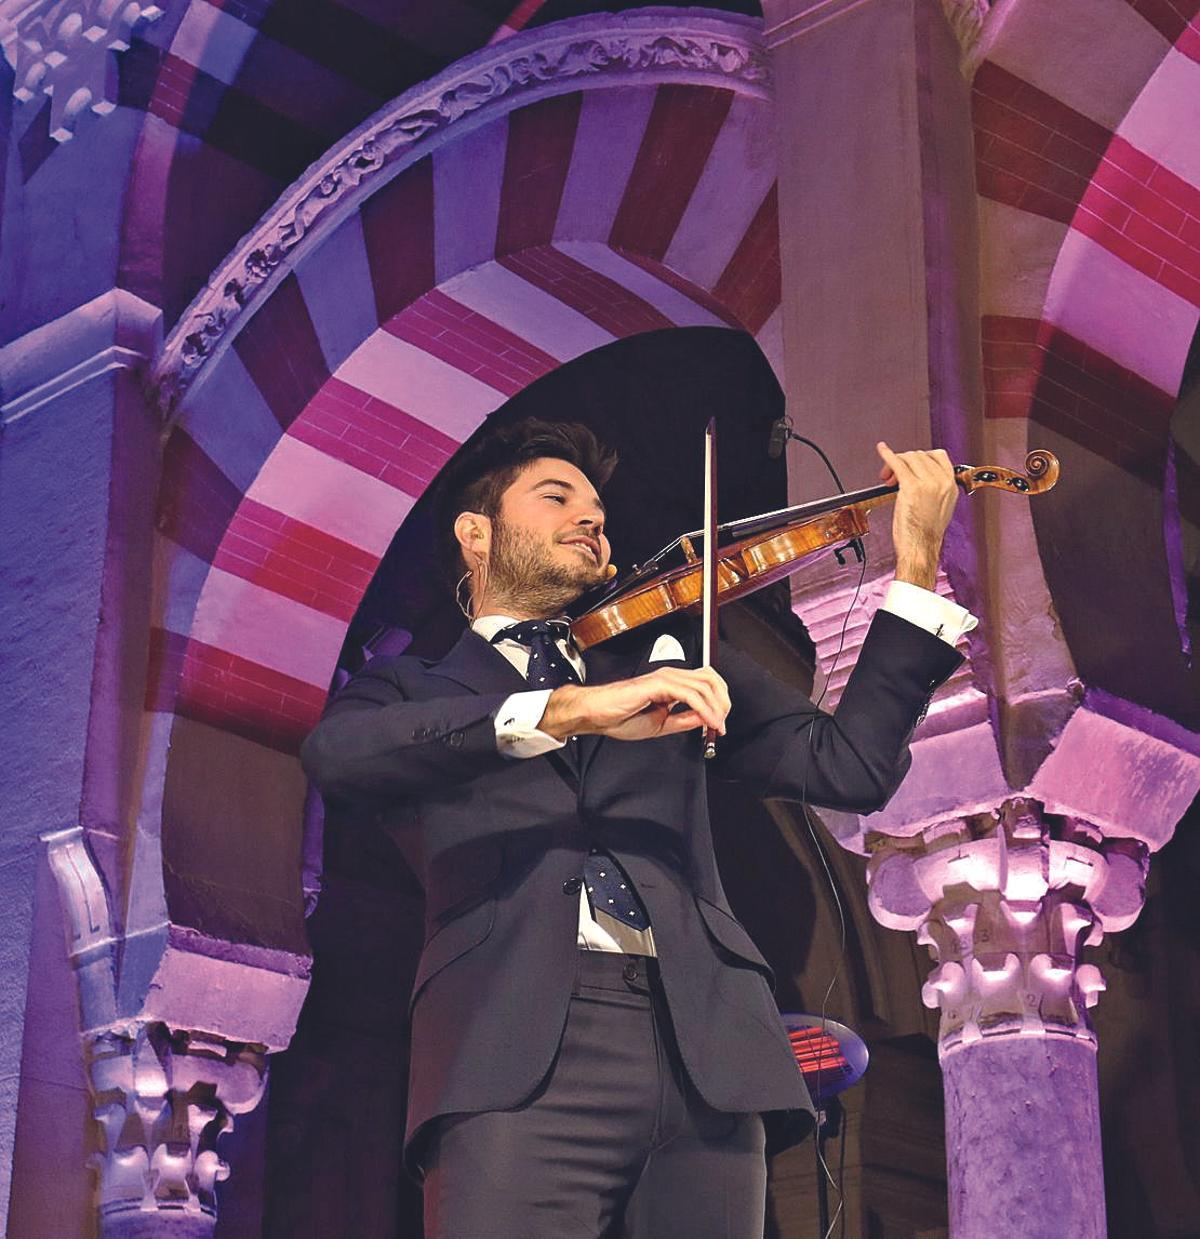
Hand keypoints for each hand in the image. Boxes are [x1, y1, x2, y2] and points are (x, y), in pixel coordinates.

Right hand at [538, 667, 730, 742]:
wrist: (597, 714)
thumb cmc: (620, 716)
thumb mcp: (661, 723)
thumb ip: (684, 719)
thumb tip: (706, 718)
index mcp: (671, 684)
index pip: (706, 682)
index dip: (719, 701)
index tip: (719, 724)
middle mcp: (670, 676)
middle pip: (711, 679)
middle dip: (723, 702)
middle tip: (721, 724)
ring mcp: (665, 678)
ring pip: (704, 685)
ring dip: (716, 707)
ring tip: (717, 724)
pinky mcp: (658, 684)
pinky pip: (690, 694)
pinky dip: (704, 709)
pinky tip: (708, 721)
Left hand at [876, 441, 957, 589]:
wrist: (920, 548)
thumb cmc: (924, 534)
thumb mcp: (939, 507)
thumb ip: (935, 489)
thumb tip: (919, 476)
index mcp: (951, 486)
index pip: (938, 456)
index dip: (920, 457)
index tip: (910, 464)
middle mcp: (942, 482)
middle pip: (920, 455)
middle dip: (904, 461)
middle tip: (892, 476)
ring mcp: (928, 483)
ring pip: (909, 457)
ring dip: (894, 463)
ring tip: (887, 479)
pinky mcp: (911, 488)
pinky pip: (898, 463)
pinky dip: (887, 455)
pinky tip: (882, 450)